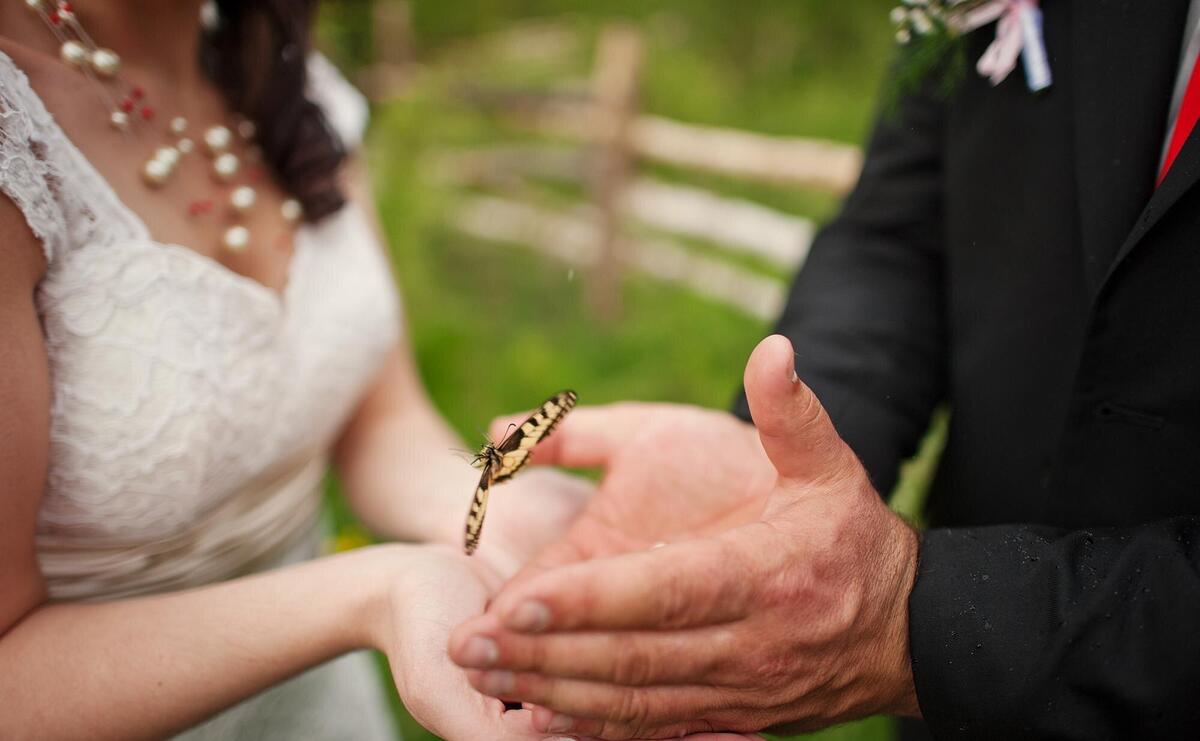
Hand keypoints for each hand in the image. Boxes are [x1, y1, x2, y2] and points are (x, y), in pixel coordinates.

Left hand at [449, 335, 920, 738]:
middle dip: (541, 651)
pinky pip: (652, 729)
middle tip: (463, 644)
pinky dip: (591, 727)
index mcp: (762, 575)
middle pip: (630, 657)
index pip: (662, 592)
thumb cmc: (856, 539)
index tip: (514, 598)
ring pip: (631, 701)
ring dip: (549, 690)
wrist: (910, 631)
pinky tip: (535, 712)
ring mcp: (737, 690)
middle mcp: (745, 643)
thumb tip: (773, 349)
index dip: (589, 600)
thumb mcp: (831, 469)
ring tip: (479, 673)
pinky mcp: (731, 718)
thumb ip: (793, 414)